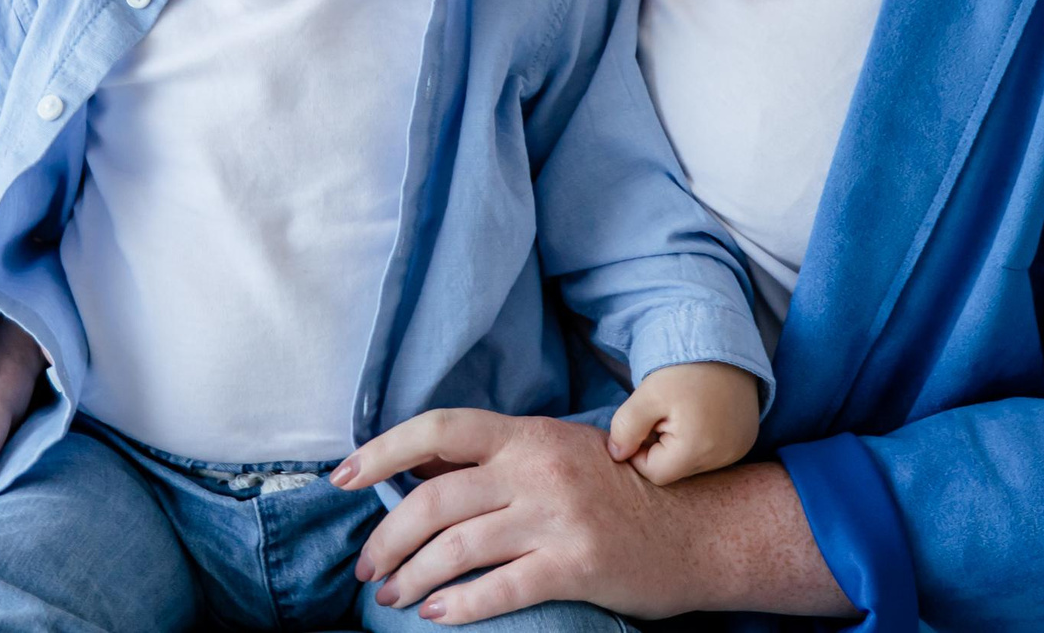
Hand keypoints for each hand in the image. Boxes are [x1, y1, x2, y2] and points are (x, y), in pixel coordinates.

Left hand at [331, 410, 692, 623]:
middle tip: (368, 566)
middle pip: (434, 499)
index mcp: (527, 435)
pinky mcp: (575, 566)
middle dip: (386, 536)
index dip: (381, 451)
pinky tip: (437, 615)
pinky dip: (458, 605)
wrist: (701, 528)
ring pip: (456, 547)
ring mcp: (556, 518)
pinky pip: (499, 589)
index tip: (342, 477)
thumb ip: (496, 459)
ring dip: (412, 576)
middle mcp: (537, 470)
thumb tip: (417, 469)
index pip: (437, 429)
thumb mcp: (557, 455)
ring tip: (391, 596)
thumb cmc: (621, 493)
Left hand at [605, 360, 759, 484]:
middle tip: (664, 413)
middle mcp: (723, 457)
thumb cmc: (683, 369)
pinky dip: (702, 440)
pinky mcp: (745, 441)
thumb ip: (625, 428)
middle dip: (662, 447)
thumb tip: (617, 455)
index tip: (645, 422)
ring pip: (694, 463)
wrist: (723, 342)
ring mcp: (738, 451)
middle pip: (676, 470)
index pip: (655, 472)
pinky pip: (715, 454)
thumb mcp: (647, 394)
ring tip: (685, 411)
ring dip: (682, 444)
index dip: (640, 451)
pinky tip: (702, 414)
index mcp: (697, 449)